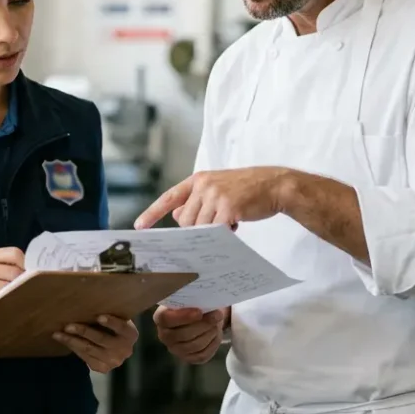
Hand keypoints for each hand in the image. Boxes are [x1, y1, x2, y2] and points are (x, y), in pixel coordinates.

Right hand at [0, 247, 23, 313]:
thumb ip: (6, 265)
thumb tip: (34, 270)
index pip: (14, 253)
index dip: (26, 264)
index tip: (29, 273)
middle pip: (15, 272)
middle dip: (23, 282)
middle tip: (24, 289)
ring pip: (11, 287)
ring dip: (17, 294)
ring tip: (13, 298)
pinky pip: (4, 300)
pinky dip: (9, 303)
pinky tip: (6, 305)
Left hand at [54, 315, 137, 372]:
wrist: (117, 348)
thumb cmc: (113, 325)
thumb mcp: (118, 318)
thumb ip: (110, 311)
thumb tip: (90, 297)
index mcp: (131, 335)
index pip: (122, 327)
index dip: (111, 322)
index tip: (99, 316)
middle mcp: (125, 350)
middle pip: (101, 339)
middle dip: (83, 331)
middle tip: (68, 325)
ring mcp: (113, 361)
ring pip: (89, 349)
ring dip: (72, 340)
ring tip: (58, 333)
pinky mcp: (102, 368)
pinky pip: (84, 357)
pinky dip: (73, 347)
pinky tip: (63, 340)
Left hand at [134, 167, 292, 228]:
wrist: (275, 184)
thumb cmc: (247, 189)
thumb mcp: (218, 189)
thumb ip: (197, 201)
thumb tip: (177, 217)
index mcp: (199, 179)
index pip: (169, 197)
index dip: (152, 212)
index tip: (139, 226)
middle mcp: (204, 185)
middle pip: (185, 220)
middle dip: (196, 230)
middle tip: (216, 224)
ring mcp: (216, 195)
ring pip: (199, 228)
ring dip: (212, 232)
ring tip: (230, 221)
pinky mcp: (228, 206)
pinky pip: (216, 230)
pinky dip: (224, 234)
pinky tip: (235, 225)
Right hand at [154, 305, 226, 364]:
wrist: (202, 317)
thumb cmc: (195, 305)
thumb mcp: (193, 299)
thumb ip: (194, 300)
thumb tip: (207, 305)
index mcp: (161, 318)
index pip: (166, 319)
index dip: (183, 317)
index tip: (199, 312)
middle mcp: (164, 336)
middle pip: (182, 335)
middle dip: (203, 325)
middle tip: (217, 315)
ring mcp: (176, 349)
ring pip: (194, 345)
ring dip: (210, 333)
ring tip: (217, 323)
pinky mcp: (188, 358)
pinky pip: (201, 355)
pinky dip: (212, 344)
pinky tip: (215, 334)